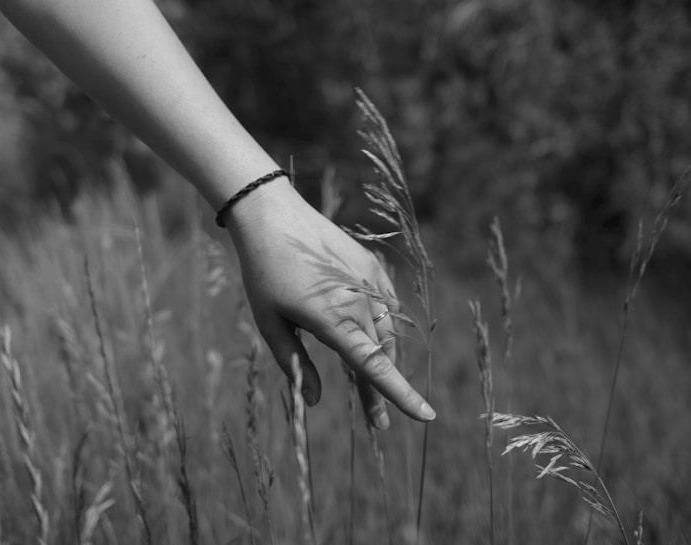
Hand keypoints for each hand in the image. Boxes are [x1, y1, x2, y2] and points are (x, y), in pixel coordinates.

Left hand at [226, 177, 435, 428]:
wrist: (274, 216)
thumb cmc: (264, 273)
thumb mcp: (270, 323)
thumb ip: (295, 364)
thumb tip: (313, 400)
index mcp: (333, 318)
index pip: (374, 367)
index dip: (399, 395)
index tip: (425, 417)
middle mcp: (359, 301)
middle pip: (381, 357)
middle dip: (380, 392)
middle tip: (376, 423)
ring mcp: (370, 282)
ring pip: (388, 334)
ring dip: (382, 361)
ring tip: (368, 385)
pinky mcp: (372, 268)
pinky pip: (388, 308)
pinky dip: (384, 330)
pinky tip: (371, 339)